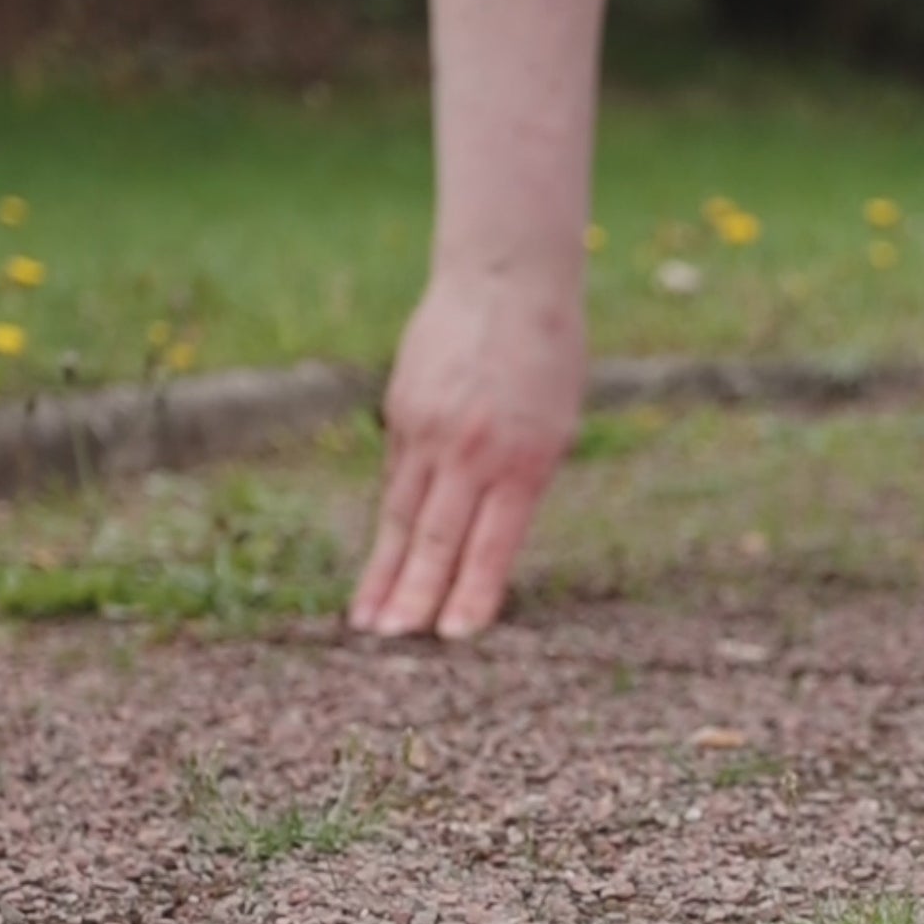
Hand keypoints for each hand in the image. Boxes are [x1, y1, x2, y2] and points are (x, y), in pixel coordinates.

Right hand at [350, 267, 583, 639]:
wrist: (506, 280)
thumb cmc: (547, 359)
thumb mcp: (556, 428)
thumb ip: (519, 483)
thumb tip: (482, 541)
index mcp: (523, 459)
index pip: (490, 543)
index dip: (470, 593)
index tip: (452, 637)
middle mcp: (470, 450)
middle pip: (435, 538)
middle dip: (412, 596)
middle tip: (391, 643)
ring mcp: (428, 430)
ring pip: (402, 515)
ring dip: (384, 572)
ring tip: (367, 622)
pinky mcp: (401, 411)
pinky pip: (396, 477)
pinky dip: (390, 522)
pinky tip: (379, 561)